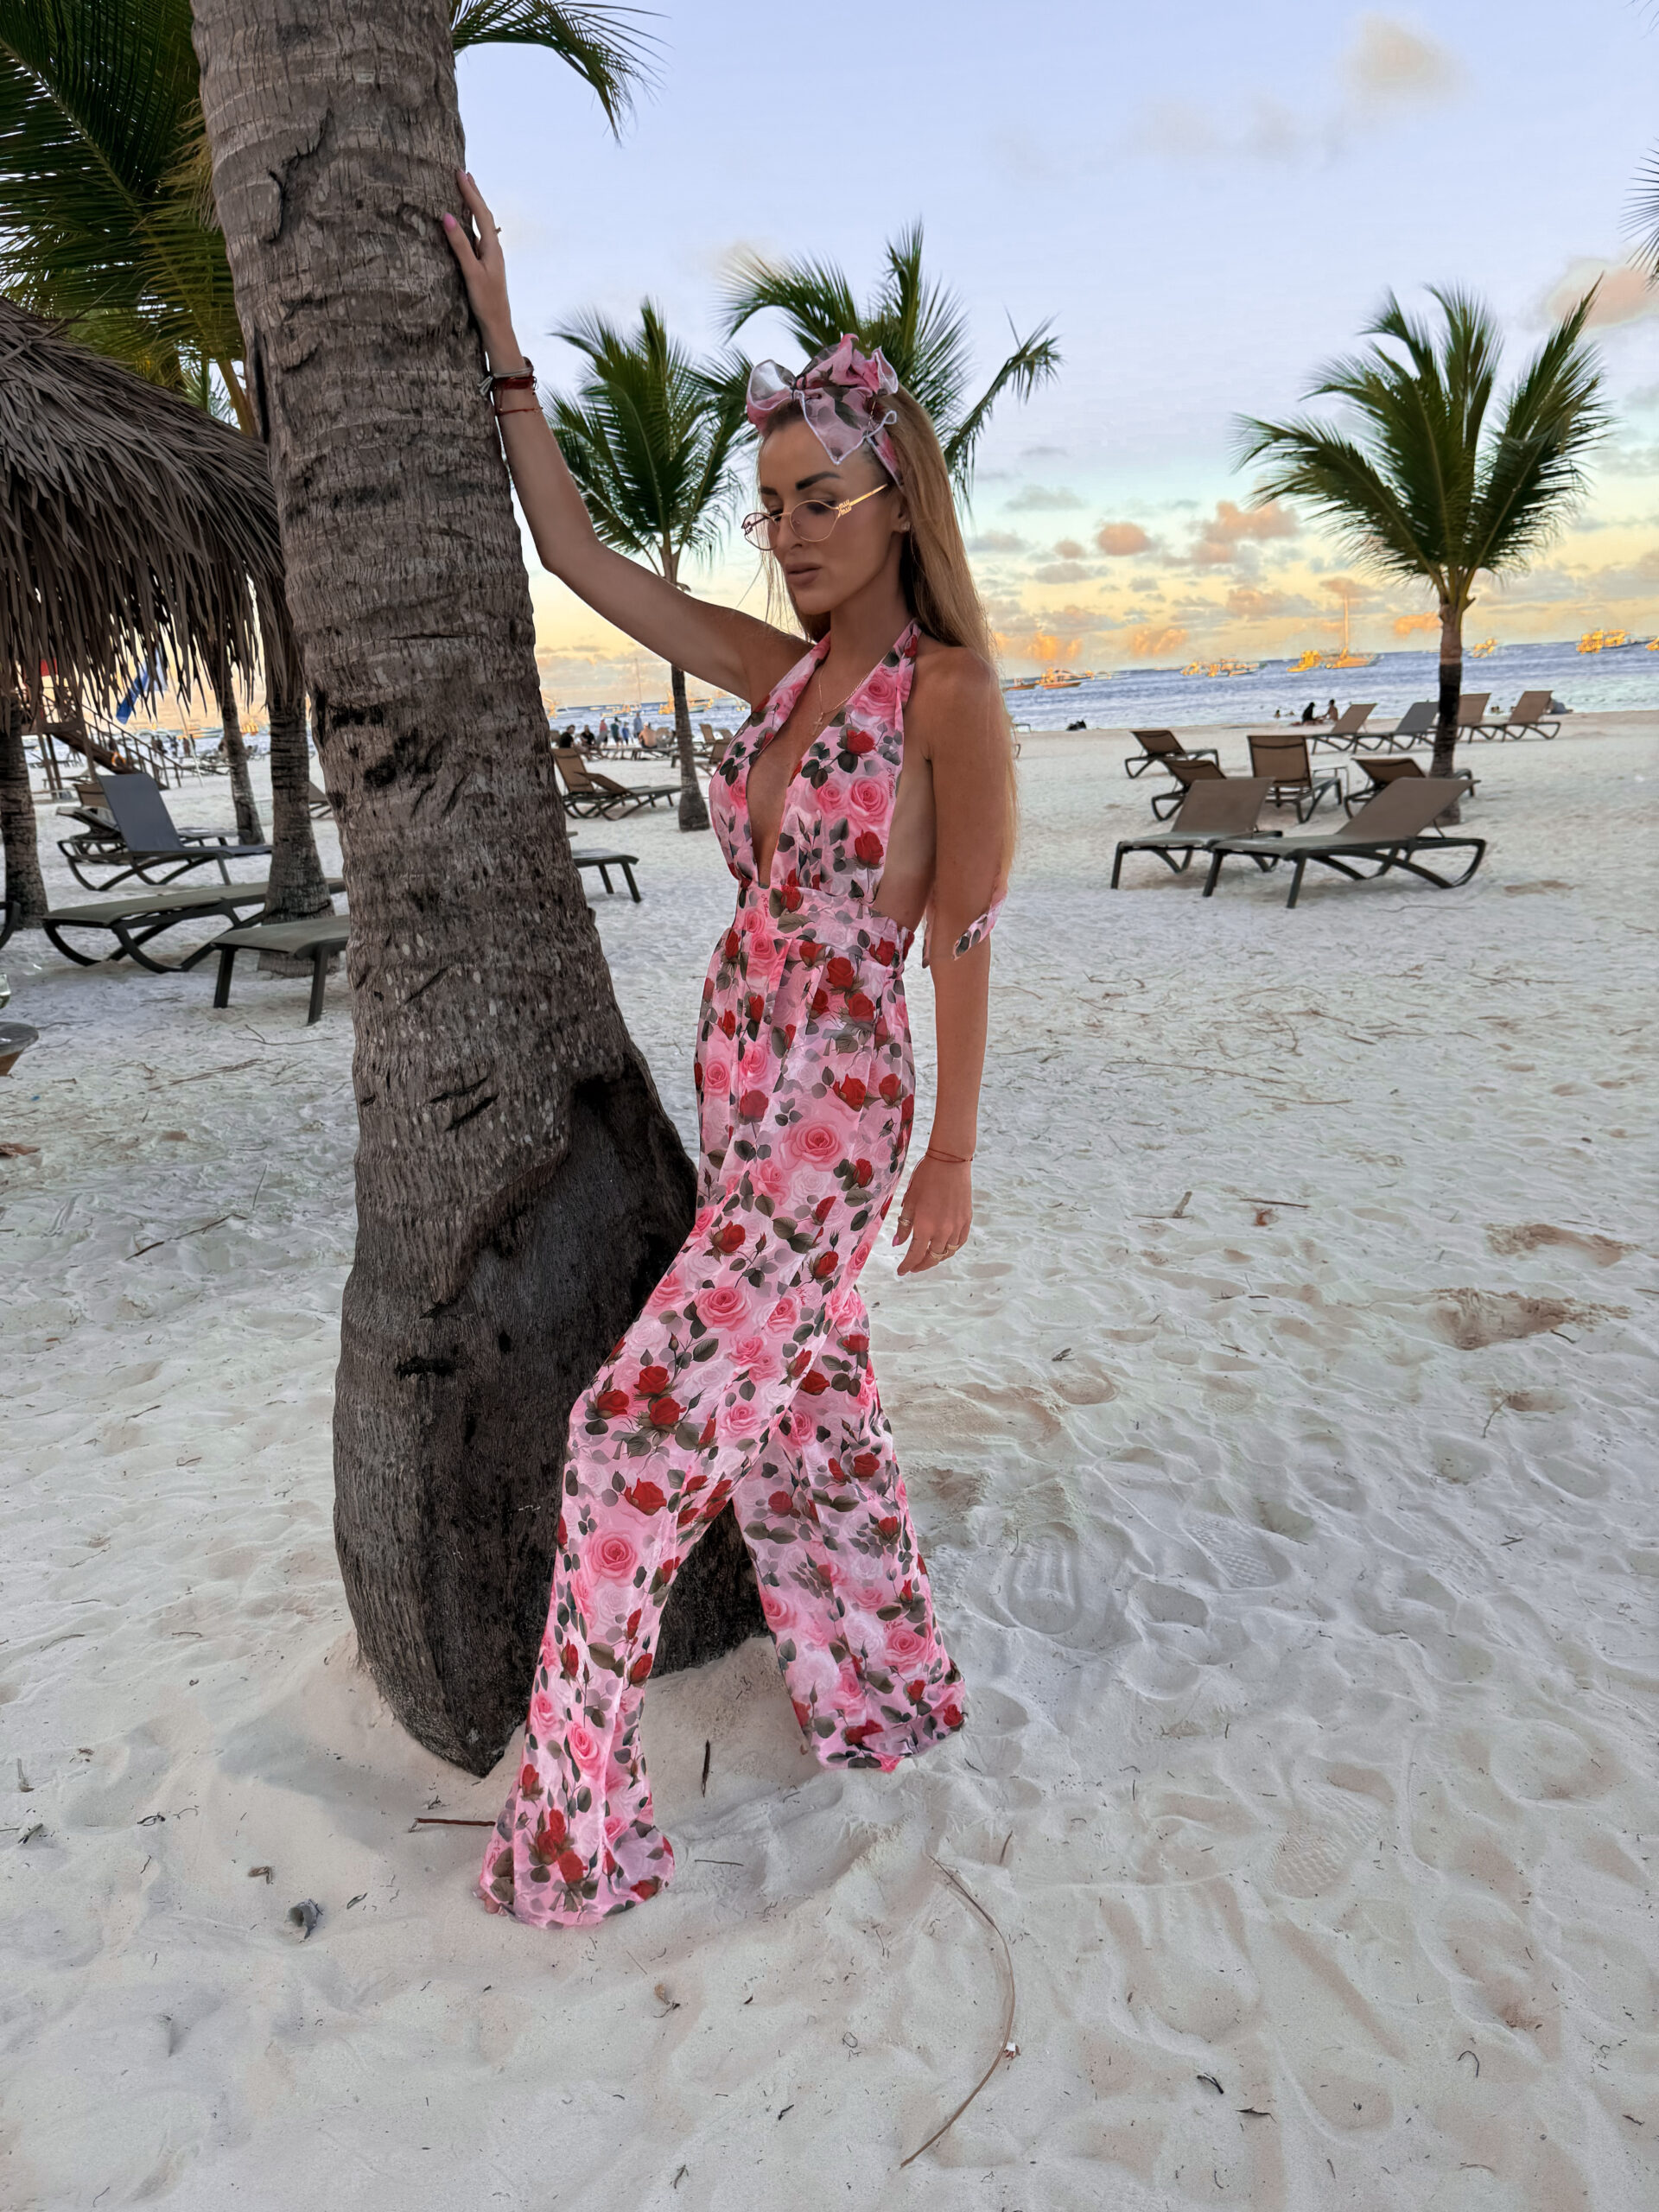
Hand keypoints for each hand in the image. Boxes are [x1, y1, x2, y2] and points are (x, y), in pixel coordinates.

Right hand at [441, 169, 518, 361]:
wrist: (498, 326)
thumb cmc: (486, 302)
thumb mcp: (470, 273)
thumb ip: (460, 246)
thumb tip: (447, 217)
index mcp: (492, 248)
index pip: (480, 213)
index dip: (469, 192)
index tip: (460, 173)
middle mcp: (494, 249)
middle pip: (484, 214)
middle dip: (474, 193)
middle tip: (464, 174)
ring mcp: (491, 257)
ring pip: (482, 225)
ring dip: (474, 206)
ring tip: (467, 190)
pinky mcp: (487, 265)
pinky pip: (479, 236)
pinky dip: (473, 222)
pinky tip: (469, 223)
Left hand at [893, 1155, 971, 1275]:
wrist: (950, 1162)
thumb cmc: (926, 1178)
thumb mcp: (909, 1201)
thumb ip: (904, 1225)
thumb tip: (898, 1243)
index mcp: (925, 1226)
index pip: (914, 1255)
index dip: (907, 1265)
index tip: (901, 1271)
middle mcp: (943, 1231)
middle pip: (932, 1257)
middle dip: (921, 1265)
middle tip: (912, 1267)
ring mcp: (957, 1226)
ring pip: (947, 1252)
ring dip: (936, 1258)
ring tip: (927, 1258)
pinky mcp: (967, 1220)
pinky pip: (959, 1242)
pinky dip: (951, 1249)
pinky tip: (944, 1248)